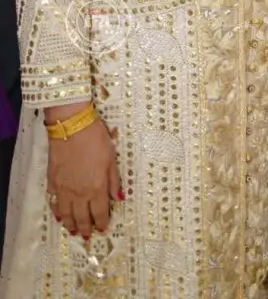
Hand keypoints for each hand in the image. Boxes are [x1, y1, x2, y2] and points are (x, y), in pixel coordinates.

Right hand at [46, 116, 121, 237]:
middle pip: (82, 217)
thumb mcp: (112, 158)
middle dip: (86, 228)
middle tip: (87, 236)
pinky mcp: (52, 181)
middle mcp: (79, 193)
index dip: (102, 222)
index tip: (103, 229)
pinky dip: (57, 211)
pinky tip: (59, 215)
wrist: (71, 127)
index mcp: (97, 187)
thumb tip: (120, 198)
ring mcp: (63, 189)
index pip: (100, 212)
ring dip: (70, 224)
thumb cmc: (95, 139)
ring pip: (66, 213)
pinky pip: (54, 202)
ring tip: (73, 231)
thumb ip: (114, 180)